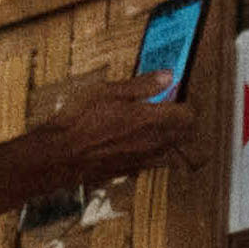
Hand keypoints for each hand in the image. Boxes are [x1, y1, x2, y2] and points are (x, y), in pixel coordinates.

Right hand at [28, 72, 195, 188]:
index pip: (188, 115)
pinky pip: (156, 163)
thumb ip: (142, 85)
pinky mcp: (132, 171)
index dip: (189, 104)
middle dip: (187, 122)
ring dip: (175, 140)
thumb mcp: (107, 91)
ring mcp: (144, 160)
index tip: (182, 97)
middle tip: (177, 110)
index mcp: (150, 119)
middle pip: (187, 136)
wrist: (59, 156)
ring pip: (174, 152)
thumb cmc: (79, 121)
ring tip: (165, 128)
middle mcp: (152, 142)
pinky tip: (144, 145)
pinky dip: (158, 154)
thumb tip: (167, 76)